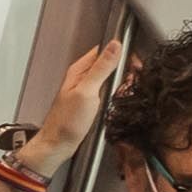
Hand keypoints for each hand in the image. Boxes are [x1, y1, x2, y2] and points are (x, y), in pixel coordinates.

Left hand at [35, 36, 123, 168]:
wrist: (58, 145)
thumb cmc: (66, 122)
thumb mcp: (87, 91)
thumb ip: (101, 68)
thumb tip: (114, 46)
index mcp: (79, 70)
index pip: (104, 49)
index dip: (121, 53)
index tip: (133, 64)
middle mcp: (82, 77)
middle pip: (108, 62)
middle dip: (124, 68)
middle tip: (133, 78)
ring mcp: (86, 89)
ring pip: (109, 76)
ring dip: (121, 80)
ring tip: (128, 87)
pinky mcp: (90, 101)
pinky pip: (107, 90)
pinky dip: (116, 91)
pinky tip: (119, 98)